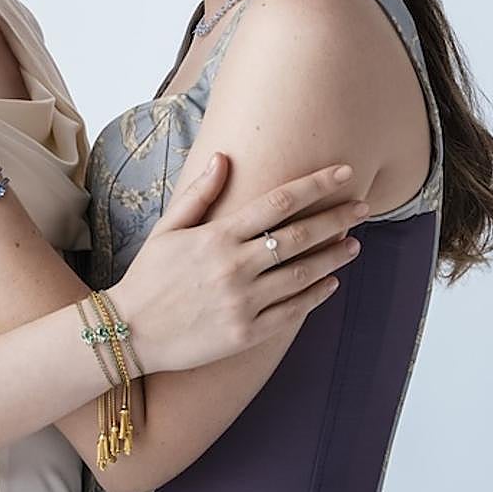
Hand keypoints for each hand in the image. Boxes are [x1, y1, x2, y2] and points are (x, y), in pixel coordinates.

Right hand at [109, 156, 365, 375]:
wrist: (129, 332)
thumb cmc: (148, 276)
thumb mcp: (166, 229)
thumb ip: (198, 194)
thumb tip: (223, 158)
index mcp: (216, 237)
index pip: (277, 202)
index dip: (315, 185)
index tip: (342, 172)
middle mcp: (234, 267)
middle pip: (299, 236)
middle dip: (337, 218)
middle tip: (363, 207)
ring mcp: (243, 302)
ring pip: (302, 274)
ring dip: (333, 257)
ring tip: (354, 245)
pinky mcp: (247, 333)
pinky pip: (292, 311)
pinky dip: (316, 295)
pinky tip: (331, 282)